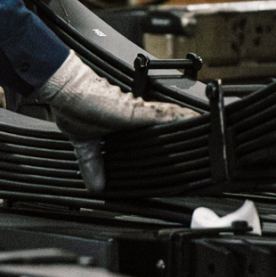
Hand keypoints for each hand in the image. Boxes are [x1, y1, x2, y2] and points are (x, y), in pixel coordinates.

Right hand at [33, 51, 196, 192]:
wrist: (66, 90)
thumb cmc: (72, 106)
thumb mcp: (84, 143)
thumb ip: (91, 163)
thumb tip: (94, 186)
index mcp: (123, 124)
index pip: (150, 137)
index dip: (164, 144)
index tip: (179, 153)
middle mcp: (134, 117)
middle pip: (165, 129)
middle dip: (183, 135)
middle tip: (206, 146)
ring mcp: (138, 112)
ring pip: (169, 120)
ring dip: (188, 125)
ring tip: (210, 132)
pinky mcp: (137, 110)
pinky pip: (164, 114)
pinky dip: (181, 117)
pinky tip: (196, 121)